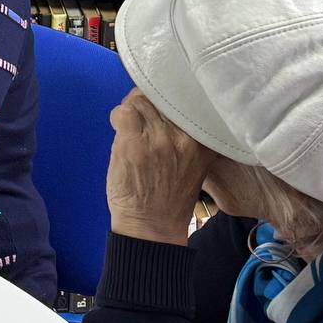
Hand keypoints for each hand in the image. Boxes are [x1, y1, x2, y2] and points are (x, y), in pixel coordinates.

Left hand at [106, 90, 213, 246]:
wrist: (153, 225)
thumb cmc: (171, 195)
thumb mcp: (194, 161)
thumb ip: (185, 134)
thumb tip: (164, 103)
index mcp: (204, 140)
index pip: (185, 99)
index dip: (168, 98)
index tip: (160, 107)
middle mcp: (185, 137)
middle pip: (160, 97)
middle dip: (147, 104)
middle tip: (142, 121)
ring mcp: (159, 139)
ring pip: (140, 102)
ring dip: (131, 111)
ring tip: (132, 129)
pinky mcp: (134, 144)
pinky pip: (123, 112)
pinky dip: (118, 116)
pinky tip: (120, 129)